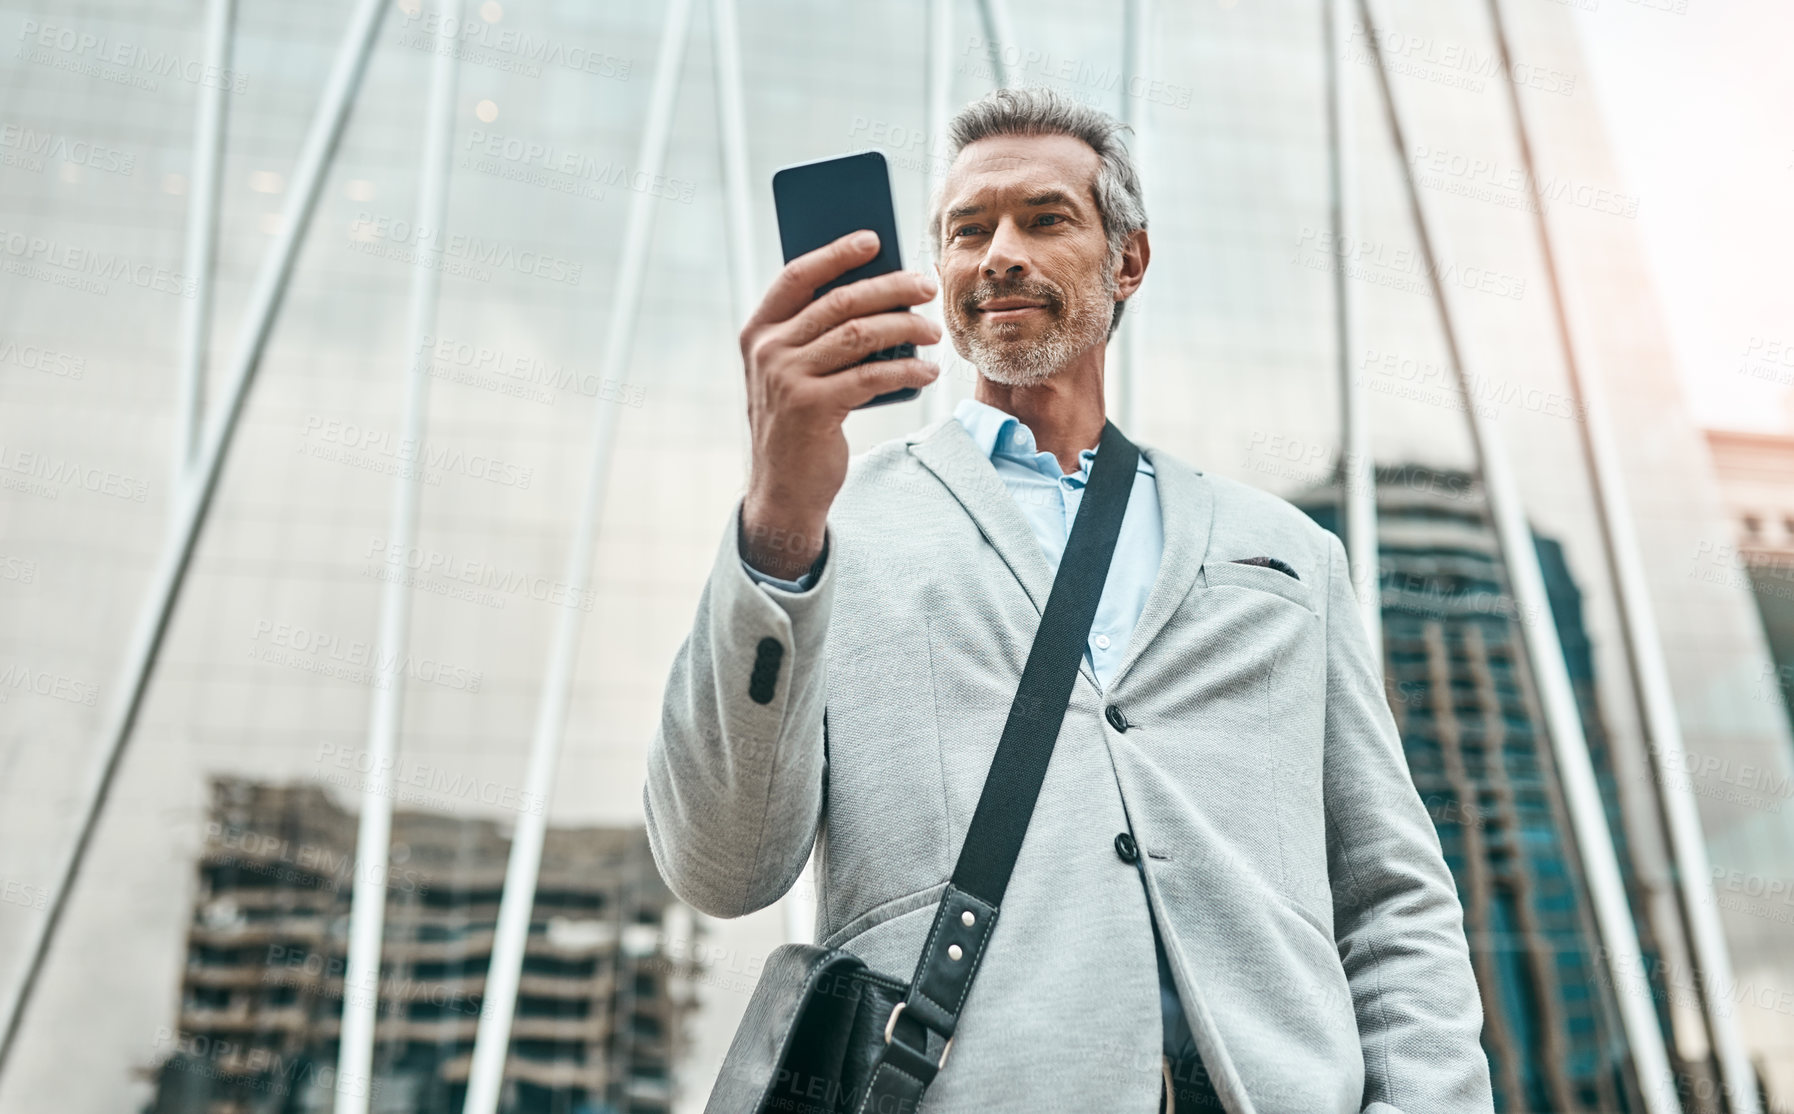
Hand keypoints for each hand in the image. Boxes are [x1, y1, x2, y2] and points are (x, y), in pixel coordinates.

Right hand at [737, 229, 941, 578]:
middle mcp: (767, 351)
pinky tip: (928, 371)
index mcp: (758, 332)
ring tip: (933, 331)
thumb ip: (815, 336)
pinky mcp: (813, 409)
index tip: (874, 240)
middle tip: (926, 287)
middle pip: (839, 301)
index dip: (835, 253)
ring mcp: (787, 379)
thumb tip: (878, 292)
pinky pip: (872, 376)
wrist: (783, 489)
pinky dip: (907, 370)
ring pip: (861, 334)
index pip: (796, 277)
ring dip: (906, 327)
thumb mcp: (794, 373)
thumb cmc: (799, 422)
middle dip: (891, 288)